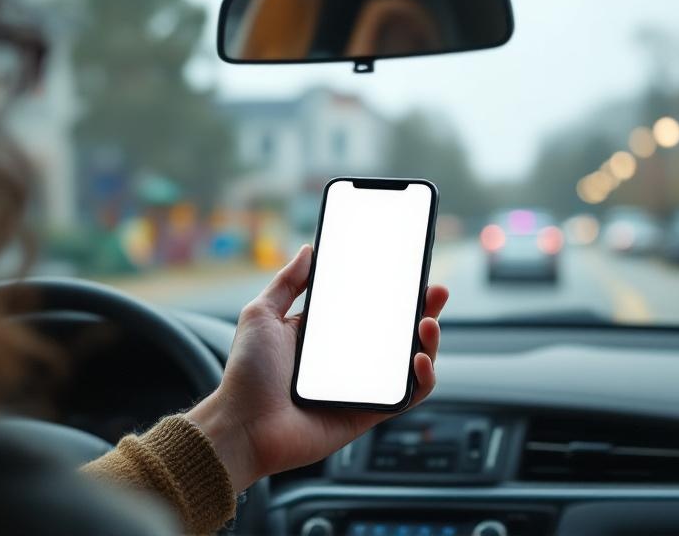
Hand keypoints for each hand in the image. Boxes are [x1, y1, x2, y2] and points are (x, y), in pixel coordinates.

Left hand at [187, 245, 447, 491]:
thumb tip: (308, 250)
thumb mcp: (261, 314)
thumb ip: (287, 283)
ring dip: (428, 341)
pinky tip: (419, 359)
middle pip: (396, 332)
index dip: (393, 291)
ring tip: (427, 323)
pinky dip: (423, 379)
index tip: (409, 271)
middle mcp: (347, 360)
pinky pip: (407, 396)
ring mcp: (360, 387)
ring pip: (409, 362)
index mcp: (325, 336)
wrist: (243, 427)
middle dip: (422, 310)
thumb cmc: (246, 374)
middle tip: (435, 292)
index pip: (368, 308)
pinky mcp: (368, 413)